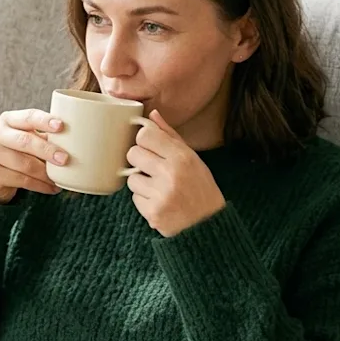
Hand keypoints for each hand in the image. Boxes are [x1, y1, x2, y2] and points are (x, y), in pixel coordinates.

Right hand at [0, 109, 68, 203]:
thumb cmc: (17, 152)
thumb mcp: (29, 140)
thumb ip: (46, 137)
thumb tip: (79, 141)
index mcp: (8, 120)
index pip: (28, 117)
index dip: (44, 121)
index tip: (61, 126)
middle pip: (24, 141)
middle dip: (47, 150)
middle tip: (65, 159)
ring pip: (24, 164)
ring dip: (46, 173)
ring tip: (61, 178)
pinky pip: (21, 180)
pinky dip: (40, 185)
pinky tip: (52, 188)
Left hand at [125, 110, 225, 236]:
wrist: (208, 225)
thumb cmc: (200, 187)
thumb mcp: (192, 158)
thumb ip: (170, 136)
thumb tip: (152, 115)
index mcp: (181, 157)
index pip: (145, 135)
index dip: (145, 140)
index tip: (151, 147)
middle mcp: (170, 174)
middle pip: (133, 153)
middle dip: (140, 161)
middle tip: (154, 169)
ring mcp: (160, 195)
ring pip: (131, 178)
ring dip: (141, 183)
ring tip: (159, 188)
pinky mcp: (152, 213)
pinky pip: (134, 198)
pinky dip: (144, 200)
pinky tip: (159, 202)